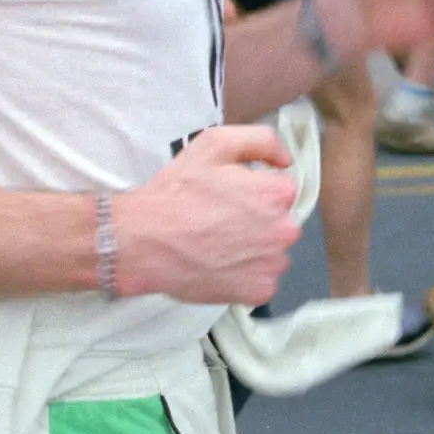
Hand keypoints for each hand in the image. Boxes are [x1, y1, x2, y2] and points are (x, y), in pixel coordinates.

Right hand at [113, 125, 300, 305]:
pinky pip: (261, 278)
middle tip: (219, 217)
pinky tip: (220, 263)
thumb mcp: (215, 143)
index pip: (279, 188)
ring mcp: (273, 265)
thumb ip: (262, 140)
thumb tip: (286, 160)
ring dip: (253, 247)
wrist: (147, 240)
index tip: (228, 193)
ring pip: (271, 251)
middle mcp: (285, 230)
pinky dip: (245, 273)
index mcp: (277, 193)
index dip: (252, 188)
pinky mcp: (260, 292)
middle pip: (278, 221)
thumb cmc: (180, 190)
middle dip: (256, 218)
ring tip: (217, 242)